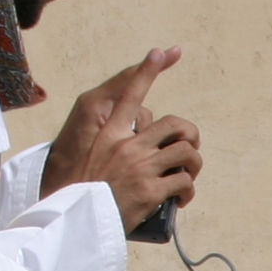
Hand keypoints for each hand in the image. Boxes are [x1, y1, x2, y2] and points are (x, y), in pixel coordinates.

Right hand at [41, 48, 203, 232]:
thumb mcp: (95, 158)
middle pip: (176, 125)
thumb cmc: (85, 191)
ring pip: (187, 152)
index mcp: (110, 135)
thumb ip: (118, 147)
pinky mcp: (151, 189)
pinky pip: (185, 182)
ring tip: (187, 177)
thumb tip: (142, 144)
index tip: (162, 51)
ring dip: (194, 166)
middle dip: (192, 137)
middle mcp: (127, 146)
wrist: (77, 219)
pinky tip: (181, 199)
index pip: (130, 94)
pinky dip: (188, 191)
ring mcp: (141, 167)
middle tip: (189, 152)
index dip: (147, 71)